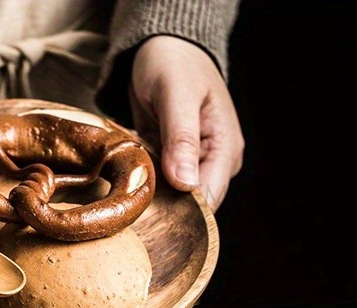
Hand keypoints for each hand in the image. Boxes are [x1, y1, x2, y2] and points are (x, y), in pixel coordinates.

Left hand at [129, 35, 243, 210]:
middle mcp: (213, 163)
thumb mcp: (176, 94)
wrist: (161, 48)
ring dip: (150, 195)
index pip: (207, 200)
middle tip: (133, 193)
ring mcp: (192, 165)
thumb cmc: (173, 62)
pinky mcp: (171, 164)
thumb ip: (181, 137)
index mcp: (225, 150)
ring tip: (132, 180)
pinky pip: (157, 186)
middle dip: (162, 206)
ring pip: (171, 199)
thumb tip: (185, 183)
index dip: (179, 211)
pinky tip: (131, 174)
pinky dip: (143, 183)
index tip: (148, 206)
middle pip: (189, 206)